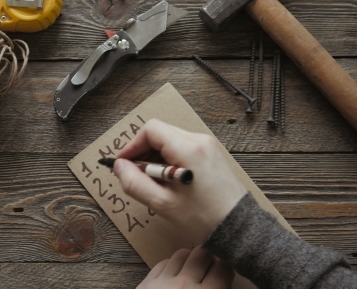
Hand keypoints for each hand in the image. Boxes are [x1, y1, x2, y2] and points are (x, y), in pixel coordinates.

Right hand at [113, 119, 246, 240]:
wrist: (237, 226)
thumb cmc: (204, 217)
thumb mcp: (162, 203)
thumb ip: (135, 183)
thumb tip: (119, 166)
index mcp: (188, 149)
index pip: (150, 130)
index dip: (132, 145)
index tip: (124, 164)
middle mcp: (199, 140)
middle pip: (159, 132)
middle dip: (143, 152)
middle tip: (137, 176)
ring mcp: (207, 145)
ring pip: (170, 139)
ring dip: (155, 156)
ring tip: (155, 182)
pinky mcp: (210, 153)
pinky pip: (182, 147)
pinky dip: (169, 159)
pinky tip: (169, 180)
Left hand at [137, 247, 233, 288]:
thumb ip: (219, 287)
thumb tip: (224, 279)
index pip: (223, 268)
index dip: (226, 267)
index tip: (225, 268)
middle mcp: (185, 286)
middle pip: (202, 254)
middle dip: (208, 256)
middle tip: (210, 265)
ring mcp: (163, 284)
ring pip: (181, 254)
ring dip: (189, 259)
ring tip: (192, 268)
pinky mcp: (147, 285)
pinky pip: (162, 264)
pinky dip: (170, 266)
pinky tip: (174, 274)